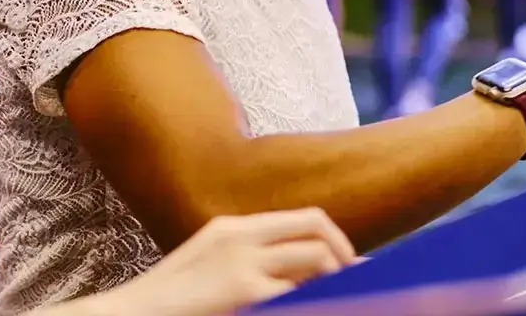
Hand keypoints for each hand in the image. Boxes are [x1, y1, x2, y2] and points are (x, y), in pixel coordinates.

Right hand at [93, 210, 357, 315]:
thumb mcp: (205, 268)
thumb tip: (294, 277)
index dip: (336, 240)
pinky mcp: (245, 292)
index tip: (350, 265)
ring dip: (339, 281)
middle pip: (318, 231)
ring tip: (348, 298)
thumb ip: (244, 263)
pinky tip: (323, 306)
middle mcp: (241, 236)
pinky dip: (318, 300)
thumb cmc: (165, 306)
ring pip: (318, 261)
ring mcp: (244, 264)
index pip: (303, 219)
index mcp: (232, 228)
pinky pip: (298, 294)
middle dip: (348, 256)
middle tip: (361, 283)